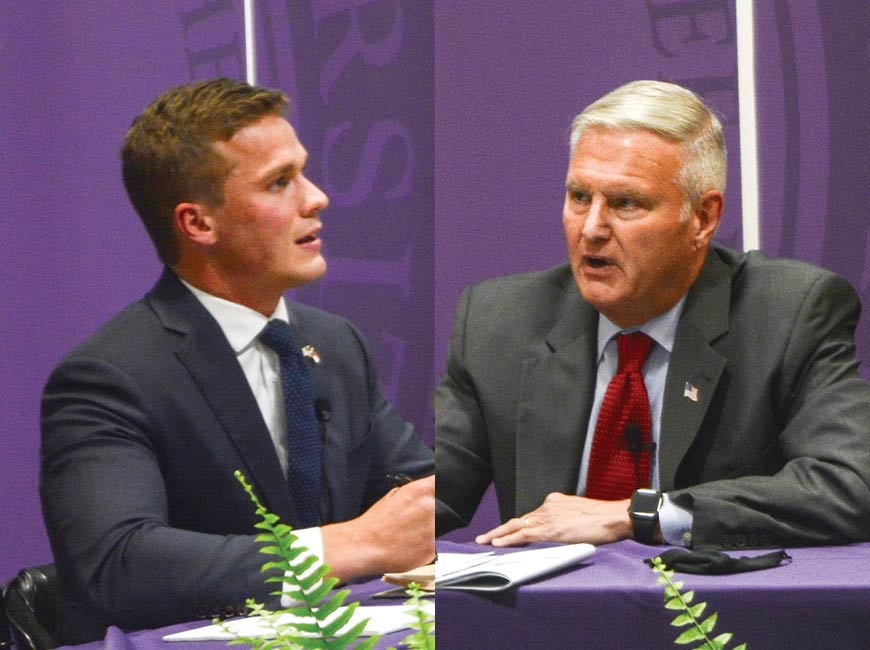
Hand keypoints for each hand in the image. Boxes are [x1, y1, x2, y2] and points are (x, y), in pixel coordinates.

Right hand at [322, 475, 434, 581]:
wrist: (364, 545)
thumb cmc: (376, 521)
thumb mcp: (395, 495)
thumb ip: (416, 492)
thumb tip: (430, 490)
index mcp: (420, 491)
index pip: (444, 482)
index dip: (445, 486)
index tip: (445, 490)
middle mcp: (430, 508)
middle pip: (445, 507)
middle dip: (435, 512)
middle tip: (418, 520)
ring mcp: (432, 529)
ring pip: (440, 528)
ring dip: (430, 530)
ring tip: (411, 534)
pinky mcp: (431, 549)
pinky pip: (433, 545)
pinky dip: (424, 546)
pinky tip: (410, 546)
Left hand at [475, 493, 632, 546]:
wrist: (615, 517)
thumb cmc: (603, 518)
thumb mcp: (578, 514)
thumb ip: (565, 519)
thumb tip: (559, 531)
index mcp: (554, 502)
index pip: (531, 516)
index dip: (516, 526)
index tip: (505, 532)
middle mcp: (548, 506)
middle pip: (519, 519)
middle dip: (500, 529)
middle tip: (484, 537)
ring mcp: (548, 517)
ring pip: (517, 526)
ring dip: (499, 534)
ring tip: (484, 541)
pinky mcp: (551, 529)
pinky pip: (525, 534)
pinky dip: (509, 539)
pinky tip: (498, 544)